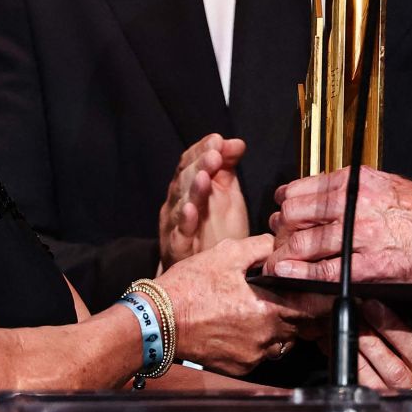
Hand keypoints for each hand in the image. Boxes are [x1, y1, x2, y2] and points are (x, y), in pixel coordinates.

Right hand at [152, 235, 328, 375]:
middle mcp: (266, 338)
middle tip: (289, 296)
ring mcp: (253, 357)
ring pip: (283, 343)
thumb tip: (281, 244)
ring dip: (282, 328)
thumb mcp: (227, 253)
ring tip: (264, 310)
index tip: (318, 288)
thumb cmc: (190, 286)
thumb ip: (262, 247)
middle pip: (302, 328)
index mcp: (269, 310)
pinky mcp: (239, 368)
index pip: (314, 308)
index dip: (319, 297)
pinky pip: (262, 354)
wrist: (156, 321)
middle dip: (300, 312)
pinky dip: (260, 341)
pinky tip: (244, 325)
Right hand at [158, 134, 250, 267]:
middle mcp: (177, 202)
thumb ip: (227, 167)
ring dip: (193, 190)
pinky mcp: (178, 247)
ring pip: (181, 203)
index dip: (202, 150)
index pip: (190, 162)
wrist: (201, 271)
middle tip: (214, 154)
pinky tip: (192, 210)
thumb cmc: (213, 229)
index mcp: (187, 186)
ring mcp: (175, 224)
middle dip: (200, 164)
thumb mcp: (224, 193)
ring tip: (204, 176)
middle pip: (185, 179)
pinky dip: (185, 221)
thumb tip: (236, 142)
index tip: (217, 140)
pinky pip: (180, 233)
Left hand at [267, 166, 411, 286]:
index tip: (283, 210)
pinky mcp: (367, 266)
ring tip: (278, 261)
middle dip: (282, 228)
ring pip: (303, 242)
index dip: (286, 202)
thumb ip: (353, 190)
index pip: (302, 189)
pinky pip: (321, 270)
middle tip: (279, 238)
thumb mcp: (385, 184)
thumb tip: (324, 197)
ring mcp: (358, 236)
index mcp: (355, 183)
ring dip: (285, 253)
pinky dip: (298, 273)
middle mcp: (352, 205)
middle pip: (295, 215)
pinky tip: (285, 274)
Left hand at [354, 299, 411, 393]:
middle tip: (372, 306)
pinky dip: (359, 361)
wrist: (409, 392)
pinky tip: (352, 344)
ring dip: (372, 343)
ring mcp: (411, 394)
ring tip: (358, 322)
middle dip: (392, 327)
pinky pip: (371, 382)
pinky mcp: (386, 399)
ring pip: (393, 370)